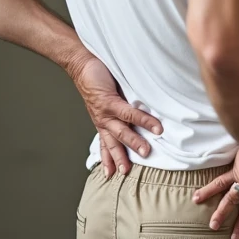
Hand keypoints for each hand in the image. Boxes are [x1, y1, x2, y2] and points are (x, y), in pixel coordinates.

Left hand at [70, 53, 161, 178]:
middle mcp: (103, 120)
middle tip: (127, 173)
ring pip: (122, 132)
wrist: (82, 63)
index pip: (105, 144)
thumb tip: (138, 113)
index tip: (111, 175)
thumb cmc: (97, 78)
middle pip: (113, 143)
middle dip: (121, 158)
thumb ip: (120, 106)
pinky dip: (143, 121)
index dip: (108, 159)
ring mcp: (105, 112)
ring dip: (135, 143)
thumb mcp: (107, 97)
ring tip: (148, 152)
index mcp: (102, 121)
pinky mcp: (110, 101)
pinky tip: (156, 127)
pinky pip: (130, 114)